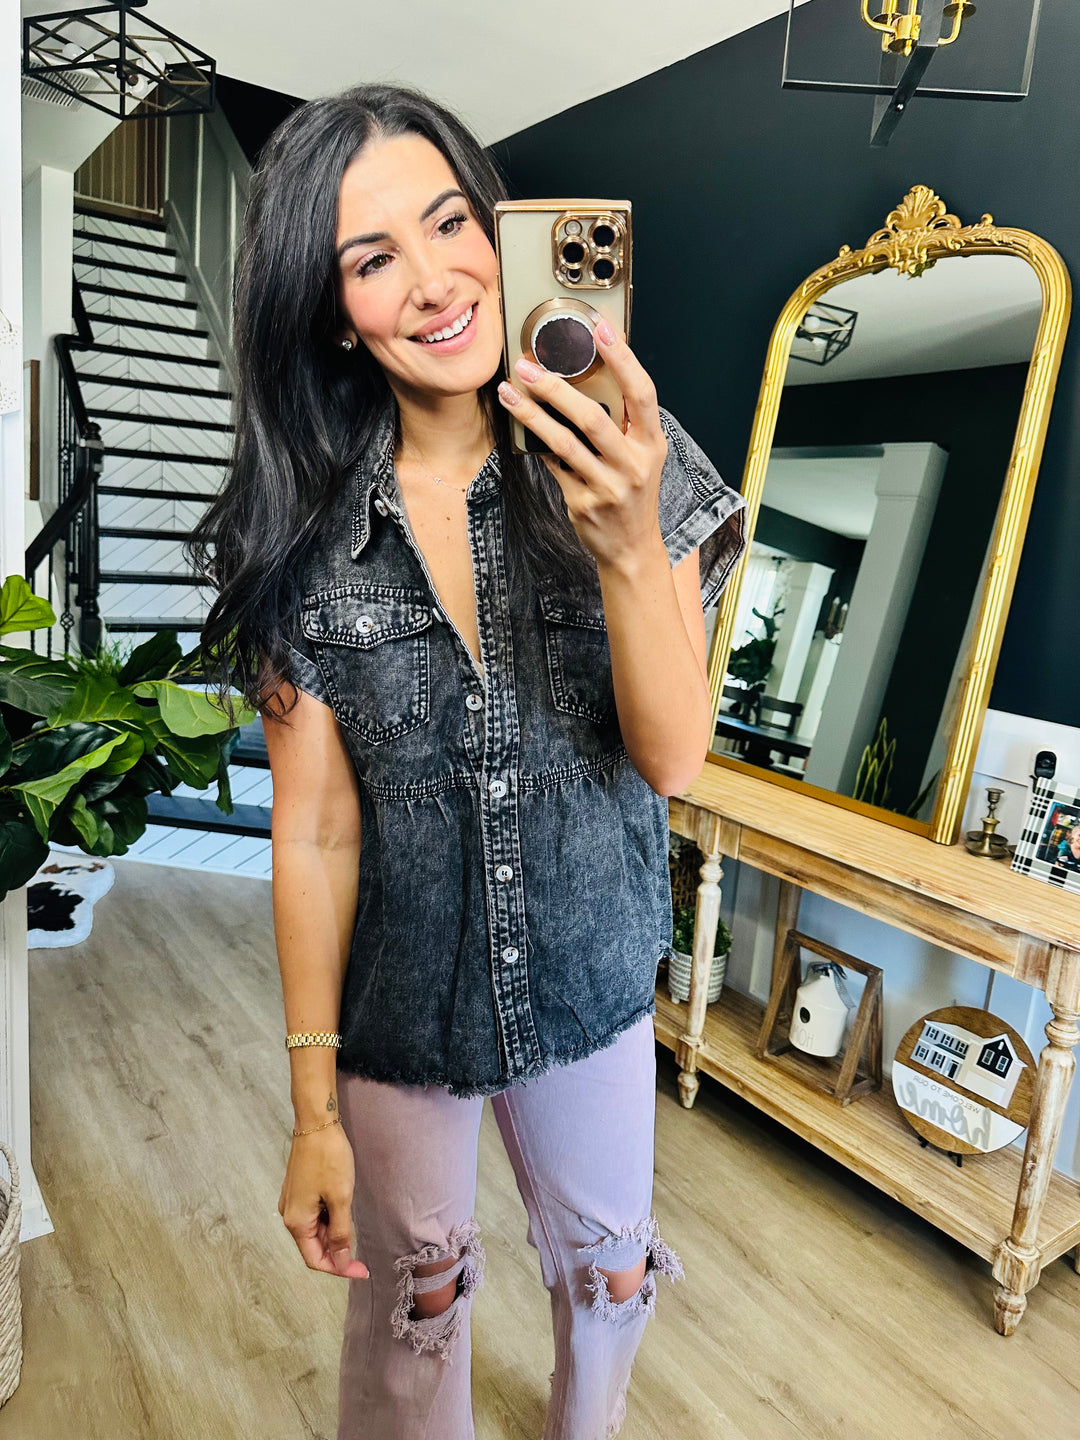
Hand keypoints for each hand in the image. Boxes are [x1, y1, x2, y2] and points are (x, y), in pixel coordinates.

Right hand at [278, 1124, 368, 1279]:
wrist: (316, 1123)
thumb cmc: (329, 1158)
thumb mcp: (340, 1198)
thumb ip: (340, 1232)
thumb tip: (341, 1261)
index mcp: (296, 1221)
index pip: (315, 1259)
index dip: (338, 1269)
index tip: (361, 1271)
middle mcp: (289, 1215)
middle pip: (313, 1246)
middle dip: (337, 1254)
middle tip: (363, 1257)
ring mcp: (293, 1202)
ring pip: (314, 1230)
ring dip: (334, 1235)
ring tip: (354, 1226)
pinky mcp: (299, 1190)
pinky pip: (314, 1215)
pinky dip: (329, 1220)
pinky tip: (343, 1212)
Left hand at [497, 320, 668, 571]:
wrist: (631, 548)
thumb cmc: (633, 493)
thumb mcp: (642, 456)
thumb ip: (624, 423)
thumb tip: (586, 376)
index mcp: (652, 444)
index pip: (642, 393)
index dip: (623, 359)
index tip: (601, 329)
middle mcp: (633, 464)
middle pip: (593, 418)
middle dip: (557, 388)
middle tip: (529, 367)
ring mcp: (607, 486)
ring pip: (564, 443)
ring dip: (532, 414)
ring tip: (510, 391)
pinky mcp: (582, 502)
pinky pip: (552, 466)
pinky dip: (535, 444)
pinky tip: (519, 425)